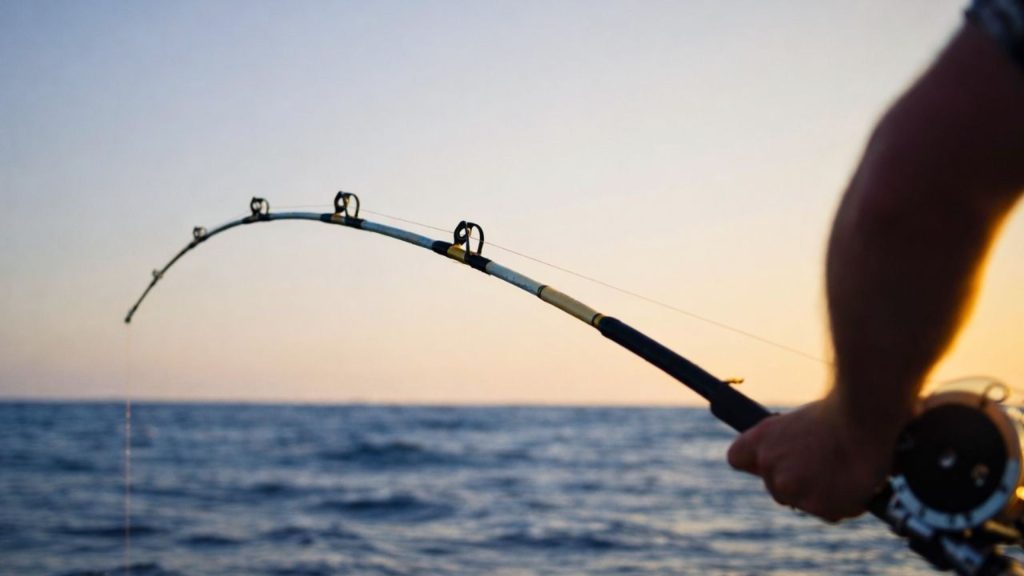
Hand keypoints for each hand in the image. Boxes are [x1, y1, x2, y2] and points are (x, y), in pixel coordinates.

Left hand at [727, 395, 894, 521]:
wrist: (864, 417)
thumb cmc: (840, 410)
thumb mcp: (800, 421)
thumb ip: (788, 445)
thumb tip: (794, 460)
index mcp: (760, 440)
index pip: (738, 458)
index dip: (756, 463)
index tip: (773, 462)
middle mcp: (769, 466)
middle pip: (777, 488)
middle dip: (798, 483)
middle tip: (825, 467)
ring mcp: (791, 488)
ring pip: (805, 503)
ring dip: (823, 495)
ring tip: (845, 471)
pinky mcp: (817, 505)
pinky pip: (831, 512)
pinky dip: (845, 503)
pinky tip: (856, 483)